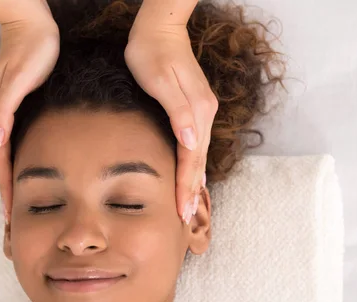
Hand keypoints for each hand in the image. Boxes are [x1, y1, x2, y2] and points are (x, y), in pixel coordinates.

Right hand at [0, 13, 59, 222]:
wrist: (33, 27)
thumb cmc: (33, 51)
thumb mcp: (21, 79)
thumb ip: (5, 108)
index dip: (4, 184)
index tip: (7, 210)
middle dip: (4, 187)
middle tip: (11, 216)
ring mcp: (0, 110)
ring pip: (3, 151)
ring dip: (7, 176)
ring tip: (14, 200)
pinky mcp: (10, 106)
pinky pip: (9, 140)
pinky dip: (13, 159)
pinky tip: (21, 168)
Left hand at [125, 21, 217, 223]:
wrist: (161, 28)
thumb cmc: (151, 52)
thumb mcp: (160, 79)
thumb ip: (178, 110)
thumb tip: (190, 140)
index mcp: (197, 111)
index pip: (191, 157)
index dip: (186, 185)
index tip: (182, 210)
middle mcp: (204, 114)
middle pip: (198, 160)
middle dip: (192, 190)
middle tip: (186, 218)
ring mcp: (203, 111)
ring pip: (199, 154)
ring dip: (194, 180)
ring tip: (189, 204)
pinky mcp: (196, 109)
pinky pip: (196, 145)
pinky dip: (194, 164)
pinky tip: (192, 175)